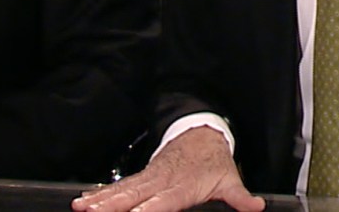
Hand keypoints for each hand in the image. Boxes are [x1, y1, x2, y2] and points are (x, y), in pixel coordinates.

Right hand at [71, 126, 265, 211]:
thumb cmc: (213, 161)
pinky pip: (119, 186)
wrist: (200, 134)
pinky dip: (101, 193)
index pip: (163, 201)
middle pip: (134, 195)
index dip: (149, 209)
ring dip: (100, 198)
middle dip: (112, 204)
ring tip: (81, 206)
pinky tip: (85, 200)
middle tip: (91, 211)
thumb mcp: (229, 179)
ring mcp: (149, 178)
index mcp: (182, 185)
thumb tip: (256, 206)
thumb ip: (240, 196)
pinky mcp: (142, 178)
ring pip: (122, 189)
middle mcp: (161, 181)